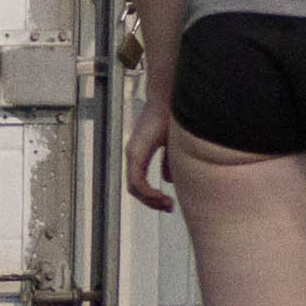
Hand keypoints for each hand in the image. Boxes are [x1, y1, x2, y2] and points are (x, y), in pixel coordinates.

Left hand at [125, 91, 176, 213]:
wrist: (170, 97)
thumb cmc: (173, 116)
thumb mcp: (173, 145)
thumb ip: (170, 162)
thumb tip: (169, 180)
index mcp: (140, 152)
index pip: (139, 182)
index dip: (151, 196)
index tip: (168, 202)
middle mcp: (132, 154)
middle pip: (135, 189)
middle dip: (151, 201)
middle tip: (168, 207)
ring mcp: (132, 153)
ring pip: (134, 187)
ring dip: (150, 199)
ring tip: (167, 204)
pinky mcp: (136, 151)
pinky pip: (137, 180)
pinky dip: (148, 191)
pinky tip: (162, 195)